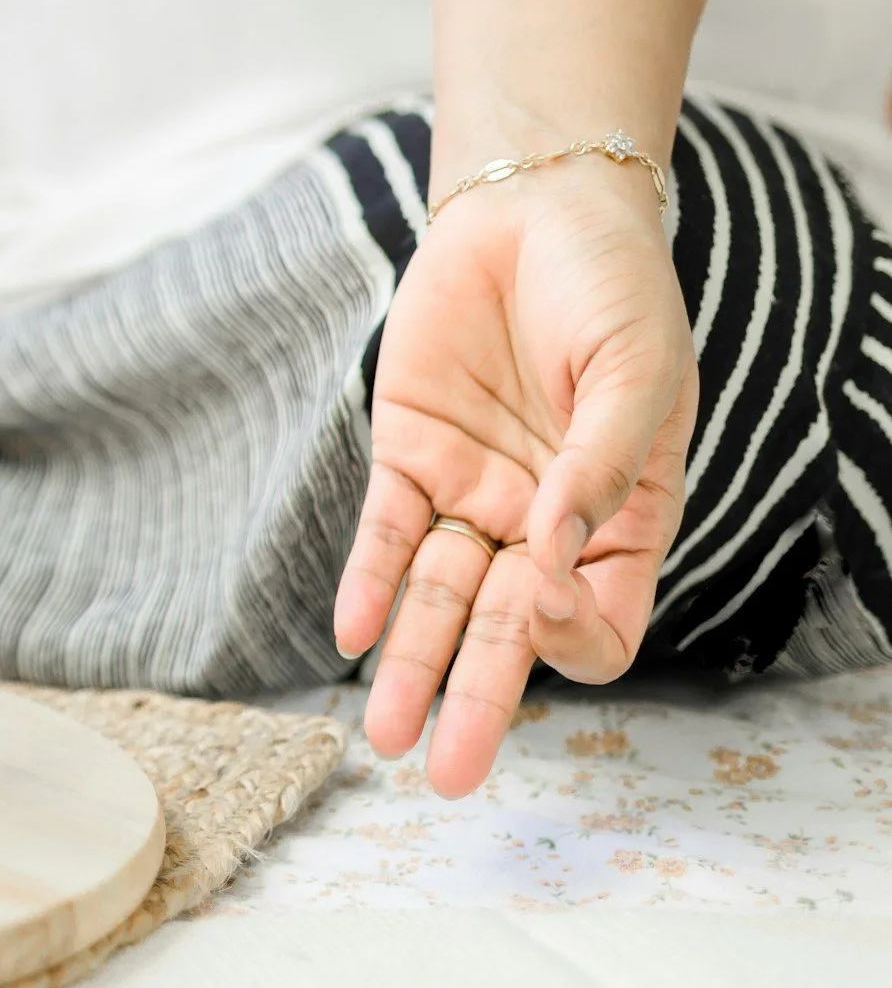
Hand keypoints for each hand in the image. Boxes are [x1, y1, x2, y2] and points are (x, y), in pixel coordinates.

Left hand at [331, 156, 695, 796]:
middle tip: (444, 775)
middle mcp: (541, 525)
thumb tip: (551, 562)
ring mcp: (472, 493)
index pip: (597, 621)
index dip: (572, 634)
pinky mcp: (409, 452)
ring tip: (383, 735)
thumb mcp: (637, 376)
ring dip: (409, 664)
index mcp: (620, 520)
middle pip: (504, 635)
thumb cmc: (612, 293)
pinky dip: (367, 580)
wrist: (537, 212)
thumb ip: (596, 471)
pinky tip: (351, 633)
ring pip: (435, 599)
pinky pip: (385, 532)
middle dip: (475, 701)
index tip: (547, 602)